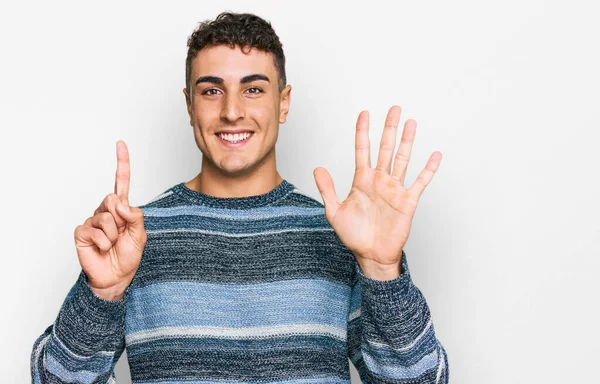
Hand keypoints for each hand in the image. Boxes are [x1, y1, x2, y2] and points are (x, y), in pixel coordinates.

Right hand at [74, 140, 146, 299]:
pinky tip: (102, 249)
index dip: (122, 163)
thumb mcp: (140, 235)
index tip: (120, 143)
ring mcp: (92, 221)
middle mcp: (105, 211)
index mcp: (121, 209)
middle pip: (113, 200)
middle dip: (121, 220)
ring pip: (105, 218)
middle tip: (121, 235)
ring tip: (112, 245)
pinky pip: (94, 230)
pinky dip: (103, 242)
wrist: (115, 277)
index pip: (121, 182)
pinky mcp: (82, 232)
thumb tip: (121, 203)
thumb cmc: (128, 256)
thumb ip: (135, 216)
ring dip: (113, 235)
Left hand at [313, 106, 440, 279]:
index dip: (363, 131)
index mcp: (362, 180)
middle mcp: (380, 181)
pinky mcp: (408, 201)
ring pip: (402, 159)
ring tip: (411, 123)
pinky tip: (435, 156)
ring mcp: (395, 189)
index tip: (364, 113)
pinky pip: (420, 182)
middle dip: (389, 128)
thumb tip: (317, 168)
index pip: (362, 149)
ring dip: (407, 141)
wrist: (372, 255)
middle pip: (385, 148)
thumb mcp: (335, 212)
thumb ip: (327, 190)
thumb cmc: (354, 236)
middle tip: (394, 108)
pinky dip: (428, 169)